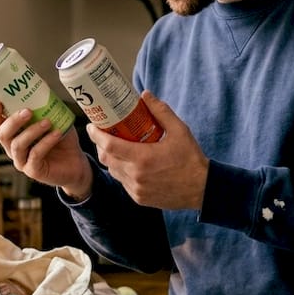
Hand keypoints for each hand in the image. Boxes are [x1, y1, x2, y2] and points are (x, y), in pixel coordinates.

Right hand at [0, 100, 92, 197]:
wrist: (76, 162)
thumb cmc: (60, 137)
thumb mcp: (53, 118)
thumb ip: (44, 106)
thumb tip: (43, 88)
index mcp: (13, 134)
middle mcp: (12, 148)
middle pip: (2, 134)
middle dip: (13, 121)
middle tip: (28, 111)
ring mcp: (21, 161)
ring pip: (18, 145)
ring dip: (32, 131)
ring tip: (47, 122)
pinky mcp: (33, 171)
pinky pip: (35, 155)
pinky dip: (46, 142)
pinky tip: (57, 133)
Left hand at [86, 91, 208, 209]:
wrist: (202, 189)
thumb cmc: (190, 159)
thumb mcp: (179, 131)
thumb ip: (161, 112)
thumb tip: (145, 95)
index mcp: (143, 158)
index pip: (109, 145)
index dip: (96, 135)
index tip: (91, 125)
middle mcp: (136, 176)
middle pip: (106, 159)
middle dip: (100, 145)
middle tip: (102, 133)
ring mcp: (136, 190)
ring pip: (113, 172)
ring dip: (111, 158)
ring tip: (115, 146)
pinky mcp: (139, 198)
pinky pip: (123, 182)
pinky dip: (121, 171)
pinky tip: (128, 162)